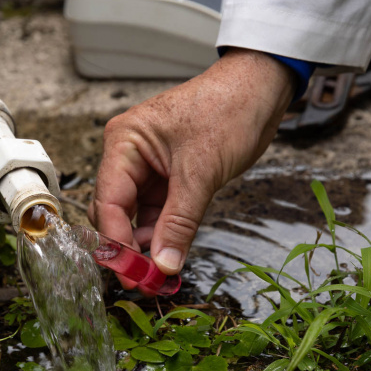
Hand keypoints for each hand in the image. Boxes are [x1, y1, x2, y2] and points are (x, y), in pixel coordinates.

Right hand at [88, 48, 295, 286]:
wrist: (261, 89)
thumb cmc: (229, 109)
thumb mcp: (202, 172)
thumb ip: (179, 222)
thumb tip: (163, 264)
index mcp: (124, 142)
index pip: (109, 201)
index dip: (117, 242)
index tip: (131, 274)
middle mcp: (128, 155)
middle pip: (115, 212)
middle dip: (128, 248)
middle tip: (144, 280)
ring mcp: (148, 167)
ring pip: (136, 216)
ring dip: (146, 245)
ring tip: (159, 274)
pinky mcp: (168, 178)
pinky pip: (157, 213)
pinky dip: (163, 235)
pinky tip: (169, 256)